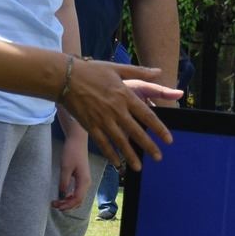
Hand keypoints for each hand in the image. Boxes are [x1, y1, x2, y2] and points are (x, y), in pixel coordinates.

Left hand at [52, 129, 90, 210]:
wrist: (77, 141)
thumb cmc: (71, 152)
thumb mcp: (65, 168)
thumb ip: (63, 183)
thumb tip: (61, 197)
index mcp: (84, 181)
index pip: (78, 200)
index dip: (67, 206)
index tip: (56, 205)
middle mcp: (86, 183)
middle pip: (79, 201)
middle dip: (67, 206)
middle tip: (54, 204)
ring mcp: (84, 181)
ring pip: (78, 197)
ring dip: (68, 202)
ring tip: (57, 201)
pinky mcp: (81, 178)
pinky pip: (77, 192)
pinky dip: (70, 197)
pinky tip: (62, 195)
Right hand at [61, 60, 178, 169]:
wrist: (65, 78)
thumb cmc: (92, 71)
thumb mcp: (117, 68)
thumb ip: (139, 71)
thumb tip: (159, 71)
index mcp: (125, 96)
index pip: (147, 116)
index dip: (159, 129)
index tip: (168, 140)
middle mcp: (116, 111)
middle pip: (136, 133)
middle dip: (149, 147)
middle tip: (158, 158)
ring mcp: (102, 120)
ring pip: (120, 142)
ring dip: (130, 156)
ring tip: (139, 167)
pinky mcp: (90, 126)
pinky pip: (102, 144)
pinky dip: (110, 154)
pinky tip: (116, 163)